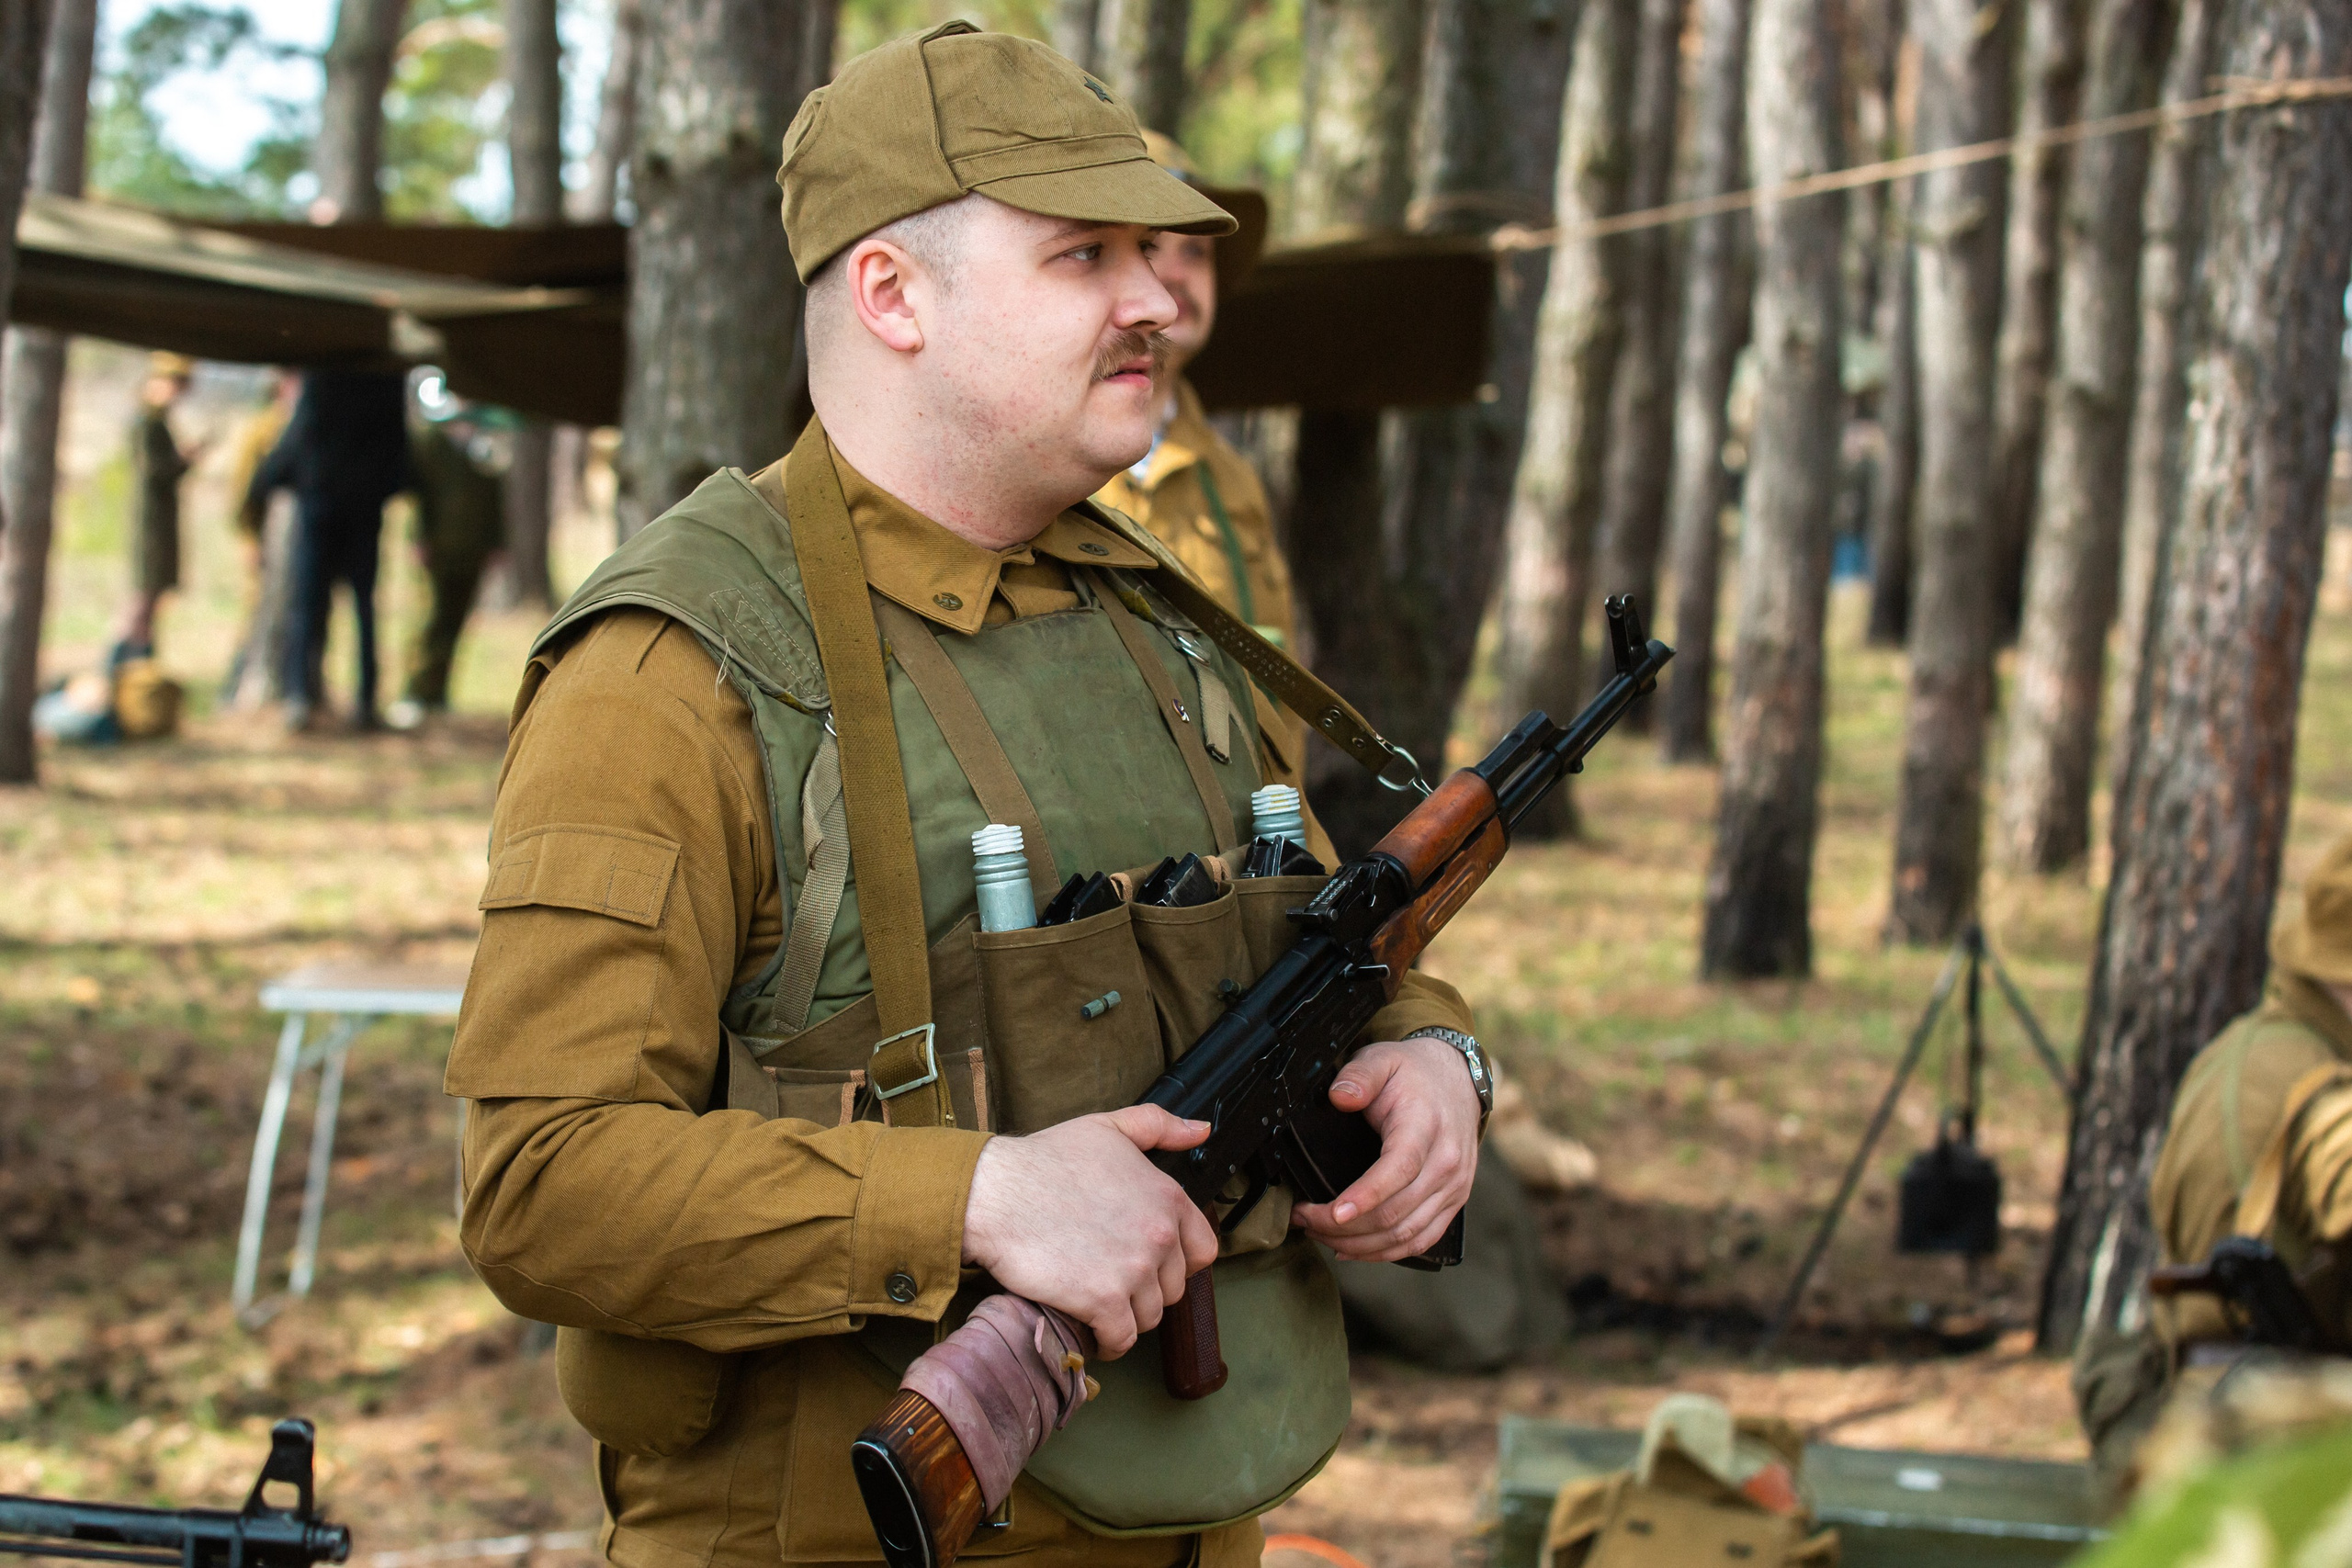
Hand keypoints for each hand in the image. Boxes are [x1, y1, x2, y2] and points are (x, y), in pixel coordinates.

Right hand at [961, 1105, 1219, 1357]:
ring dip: (1127, 1317)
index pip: (1203, 1250)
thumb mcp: (1108, 1128)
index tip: (1151, 1264)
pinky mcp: (1104, 1301)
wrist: (997, 1193)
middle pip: (1174, 1288)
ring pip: (1149, 1317)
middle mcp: (1160, 1235)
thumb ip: (1160, 1126)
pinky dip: (1109, 1342)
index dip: (1178, 1262)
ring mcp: (1134, 1270)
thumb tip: (1201, 1130)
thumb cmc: (1046, 1160)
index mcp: (1168, 1197)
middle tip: (1114, 1281)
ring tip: (1100, 1304)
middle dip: (1148, 1290)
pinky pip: (1121, 1339)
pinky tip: (1092, 1331)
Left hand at [1291, 1038, 1480, 1261]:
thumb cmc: (1412, 1073)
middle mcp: (1446, 1163)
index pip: (1398, 1170)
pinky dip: (1385, 1252)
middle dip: (1343, 1225)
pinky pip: (1421, 1240)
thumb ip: (1360, 1075)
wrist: (1456, 1080)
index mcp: (1426, 1127)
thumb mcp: (1382, 1059)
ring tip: (1318, 1233)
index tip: (1329, 1212)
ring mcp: (1454, 1187)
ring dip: (1358, 1243)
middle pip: (1395, 1213)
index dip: (1363, 1196)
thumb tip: (1340, 1096)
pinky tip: (1352, 1248)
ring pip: (1405, 1235)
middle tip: (1303, 1218)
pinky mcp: (1454, 1202)